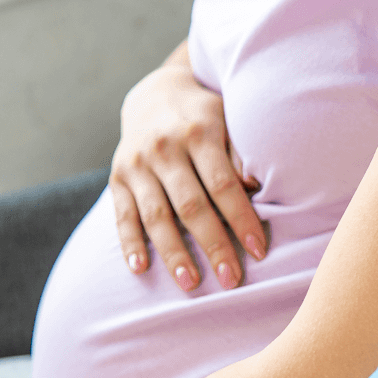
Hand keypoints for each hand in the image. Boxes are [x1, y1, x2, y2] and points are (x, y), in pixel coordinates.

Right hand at [111, 50, 266, 291]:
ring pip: (156, 215)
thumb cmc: (207, 116)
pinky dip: (129, 243)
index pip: (223, 184)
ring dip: (173, 252)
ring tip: (190, 283)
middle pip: (191, 206)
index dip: (242, 219)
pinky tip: (141, 268)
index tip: (259, 251)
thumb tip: (255, 185)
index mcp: (199, 134)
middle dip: (213, 246)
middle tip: (231, 279)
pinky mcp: (118, 177)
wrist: (156, 93)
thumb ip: (240, 153)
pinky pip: (123, 215)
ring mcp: (137, 164)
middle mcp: (165, 149)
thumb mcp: (229, 120)